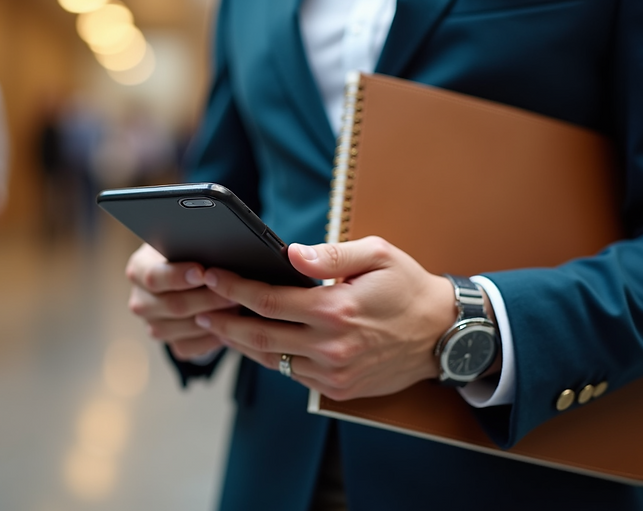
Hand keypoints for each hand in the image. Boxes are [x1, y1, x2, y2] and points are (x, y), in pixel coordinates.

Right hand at [125, 244, 238, 360]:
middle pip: (173, 305)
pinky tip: (230, 327)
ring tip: (238, 307)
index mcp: (138, 270)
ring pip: (183, 328)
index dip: (178, 276)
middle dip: (207, 298)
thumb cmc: (189, 254)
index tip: (203, 272)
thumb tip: (217, 251)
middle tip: (234, 292)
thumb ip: (193, 247)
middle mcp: (141, 301)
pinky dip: (211, 338)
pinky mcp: (170, 344)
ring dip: (213, 319)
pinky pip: (190, 347)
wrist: (186, 278)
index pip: (153, 277)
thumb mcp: (184, 244)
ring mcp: (153, 325)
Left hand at [194, 236, 458, 400]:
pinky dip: (270, 358)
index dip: (234, 288)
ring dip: (240, 343)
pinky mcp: (340, 388)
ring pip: (272, 360)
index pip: (269, 300)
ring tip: (217, 326)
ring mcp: (335, 373)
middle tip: (197, 310)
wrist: (445, 335)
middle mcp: (331, 346)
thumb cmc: (408, 286)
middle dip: (223, 322)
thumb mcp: (378, 254)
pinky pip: (292, 374)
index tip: (211, 275)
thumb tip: (291, 254)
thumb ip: (332, 254)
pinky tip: (255, 342)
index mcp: (336, 309)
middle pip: (259, 336)